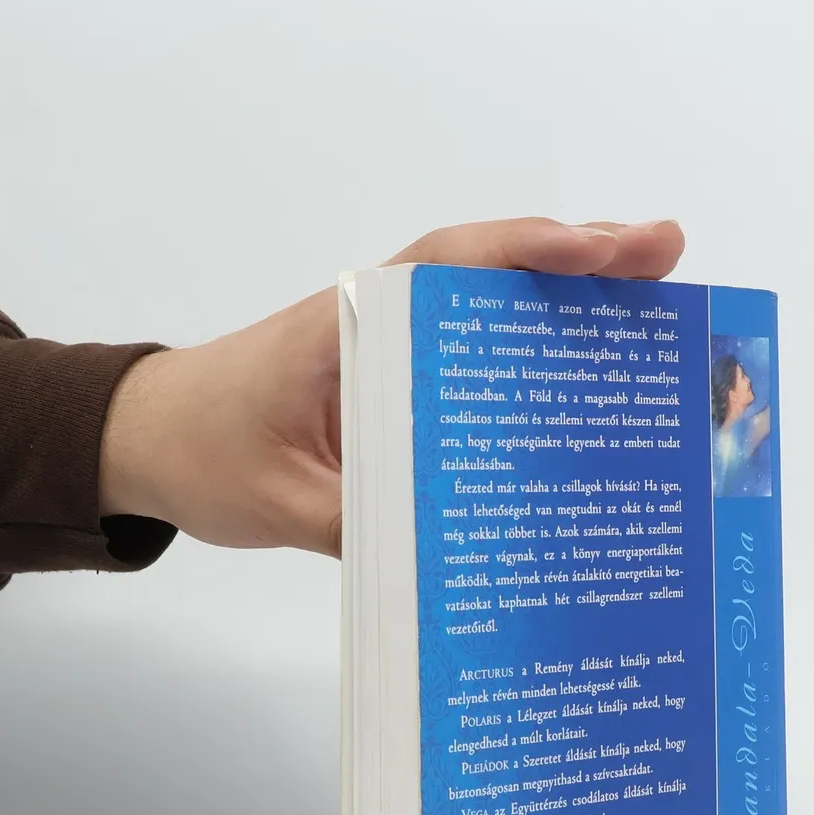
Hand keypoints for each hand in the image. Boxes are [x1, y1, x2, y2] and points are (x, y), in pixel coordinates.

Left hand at [99, 217, 684, 557]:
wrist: (141, 442)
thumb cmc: (201, 453)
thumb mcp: (279, 501)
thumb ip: (361, 522)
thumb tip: (461, 565)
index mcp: (351, 322)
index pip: (451, 264)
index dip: (529, 250)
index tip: (600, 249)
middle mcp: (383, 315)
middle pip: (497, 268)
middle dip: (587, 258)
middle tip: (671, 256)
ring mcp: (397, 342)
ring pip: (499, 301)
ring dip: (578, 296)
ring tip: (665, 300)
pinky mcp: (402, 376)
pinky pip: (483, 348)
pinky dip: (543, 342)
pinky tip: (600, 367)